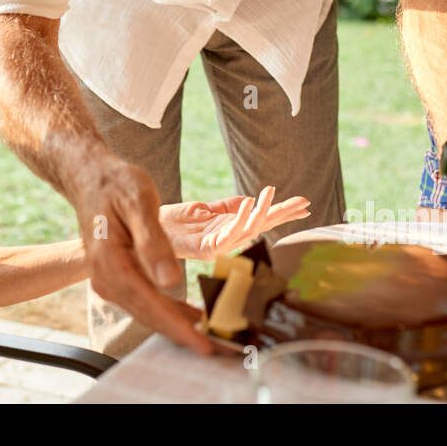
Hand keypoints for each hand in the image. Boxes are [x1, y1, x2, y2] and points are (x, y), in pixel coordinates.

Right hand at [72, 154, 213, 355]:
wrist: (89, 176)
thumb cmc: (115, 183)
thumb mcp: (139, 202)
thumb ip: (154, 242)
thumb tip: (171, 281)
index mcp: (110, 262)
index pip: (149, 304)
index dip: (178, 327)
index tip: (204, 344)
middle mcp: (106, 278)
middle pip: (149, 315)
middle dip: (184, 334)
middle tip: (218, 349)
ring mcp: (108, 280)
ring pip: (147, 312)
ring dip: (177, 325)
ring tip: (211, 336)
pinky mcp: (116, 277)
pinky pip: (144, 301)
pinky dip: (168, 311)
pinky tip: (190, 314)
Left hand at [158, 186, 310, 259]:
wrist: (142, 230)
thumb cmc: (172, 223)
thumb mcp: (203, 210)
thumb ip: (227, 207)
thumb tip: (252, 200)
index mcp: (229, 229)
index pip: (262, 220)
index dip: (282, 212)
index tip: (304, 204)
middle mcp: (226, 239)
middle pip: (261, 226)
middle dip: (281, 215)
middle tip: (303, 204)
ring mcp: (216, 245)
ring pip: (247, 231)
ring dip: (261, 213)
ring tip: (271, 196)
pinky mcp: (203, 249)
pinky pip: (226, 236)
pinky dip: (239, 220)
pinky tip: (249, 204)